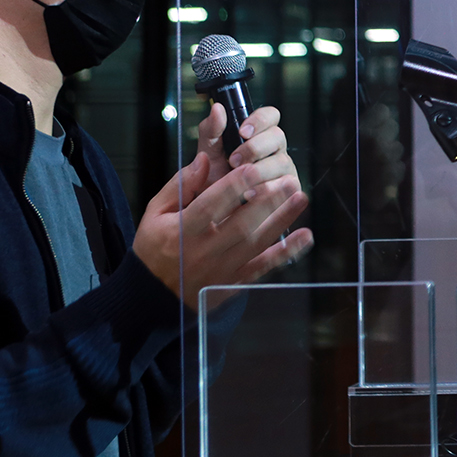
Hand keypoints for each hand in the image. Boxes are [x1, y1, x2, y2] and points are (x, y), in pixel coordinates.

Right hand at [132, 122, 312, 307]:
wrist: (151, 297)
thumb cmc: (154, 247)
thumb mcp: (155, 214)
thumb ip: (180, 186)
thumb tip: (204, 159)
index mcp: (182, 231)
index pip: (209, 206)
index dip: (232, 187)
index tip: (252, 168)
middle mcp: (203, 252)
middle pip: (240, 225)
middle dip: (267, 202)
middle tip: (289, 180)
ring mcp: (221, 270)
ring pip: (255, 244)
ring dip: (281, 221)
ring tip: (301, 199)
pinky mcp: (233, 283)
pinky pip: (262, 267)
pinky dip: (285, 253)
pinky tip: (305, 237)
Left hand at [196, 102, 296, 186]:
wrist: (215, 213)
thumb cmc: (214, 182)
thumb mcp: (208, 154)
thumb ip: (211, 130)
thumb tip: (217, 108)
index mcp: (258, 135)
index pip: (270, 116)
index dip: (260, 120)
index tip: (242, 131)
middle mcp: (274, 150)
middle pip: (278, 136)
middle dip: (255, 148)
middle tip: (234, 161)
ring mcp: (283, 169)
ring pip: (282, 161)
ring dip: (260, 170)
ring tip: (240, 181)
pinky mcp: (288, 189)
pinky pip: (288, 185)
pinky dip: (268, 189)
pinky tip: (252, 194)